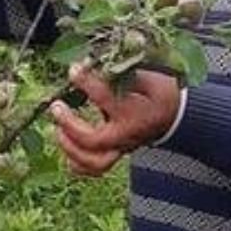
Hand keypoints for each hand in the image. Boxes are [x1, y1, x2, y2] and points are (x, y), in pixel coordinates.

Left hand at [49, 63, 180, 176]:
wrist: (174, 115)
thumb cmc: (159, 91)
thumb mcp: (149, 76)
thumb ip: (123, 70)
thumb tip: (93, 62)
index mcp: (135, 112)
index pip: (106, 98)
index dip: (86, 82)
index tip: (74, 69)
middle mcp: (126, 135)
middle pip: (93, 139)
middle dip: (70, 124)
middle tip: (56, 106)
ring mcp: (121, 148)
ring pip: (94, 162)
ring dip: (70, 148)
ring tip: (56, 129)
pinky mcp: (116, 154)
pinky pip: (94, 168)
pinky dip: (76, 163)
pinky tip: (65, 145)